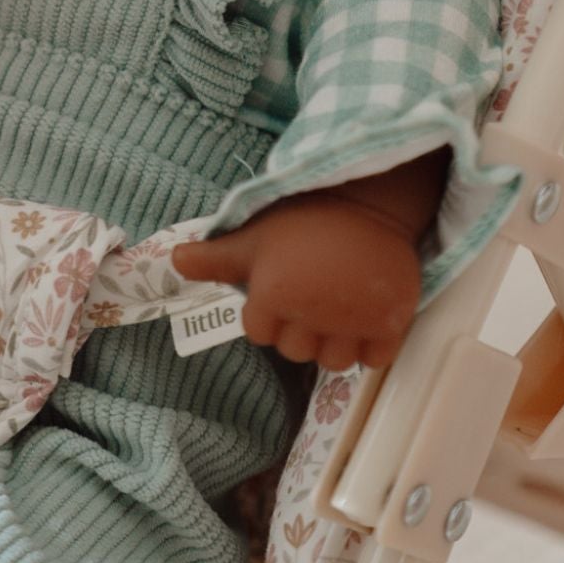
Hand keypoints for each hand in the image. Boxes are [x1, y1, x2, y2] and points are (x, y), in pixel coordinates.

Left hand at [171, 192, 423, 370]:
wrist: (369, 201)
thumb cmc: (303, 220)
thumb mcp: (253, 237)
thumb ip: (214, 259)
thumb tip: (173, 261)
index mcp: (273, 295)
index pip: (259, 334)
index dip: (269, 314)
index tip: (285, 290)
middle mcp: (311, 313)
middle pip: (296, 351)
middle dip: (300, 329)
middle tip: (314, 295)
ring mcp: (353, 320)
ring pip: (334, 362)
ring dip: (335, 343)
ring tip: (340, 310)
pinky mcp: (390, 321)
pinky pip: (374, 358)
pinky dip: (372, 346)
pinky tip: (367, 317)